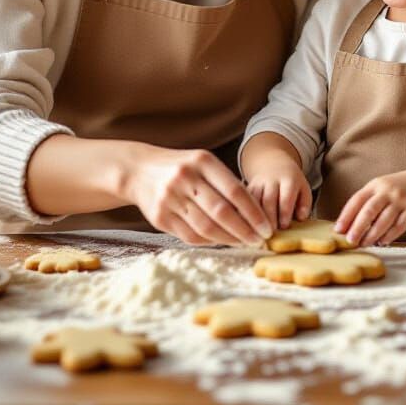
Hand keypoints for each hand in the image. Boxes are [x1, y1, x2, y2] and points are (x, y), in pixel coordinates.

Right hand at [125, 145, 272, 246]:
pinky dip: (210, 241)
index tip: (267, 227)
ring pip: (207, 228)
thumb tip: (255, 212)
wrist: (139, 170)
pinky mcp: (160, 218)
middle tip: (259, 240)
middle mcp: (185, 178)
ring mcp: (170, 199)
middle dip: (245, 230)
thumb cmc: (182, 167)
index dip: (254, 213)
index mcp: (202, 161)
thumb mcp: (203, 163)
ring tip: (243, 243)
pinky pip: (191, 236)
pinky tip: (222, 240)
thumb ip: (225, 182)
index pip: (235, 191)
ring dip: (229, 239)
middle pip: (222, 212)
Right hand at [246, 157, 311, 232]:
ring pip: (254, 201)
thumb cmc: (291, 183)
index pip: (286, 197)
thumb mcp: (303, 190)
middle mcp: (272, 180)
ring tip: (259, 234)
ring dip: (256, 218)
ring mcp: (258, 183)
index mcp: (289, 180)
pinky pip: (243, 201)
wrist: (273, 165)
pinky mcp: (247, 188)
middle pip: (269, 200)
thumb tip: (300, 218)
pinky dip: (245, 214)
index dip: (285, 212)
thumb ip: (305, 204)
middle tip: (270, 234)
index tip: (284, 226)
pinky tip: (248, 227)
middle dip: (269, 218)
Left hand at [334, 165, 405, 246]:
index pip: (357, 200)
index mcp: (376, 184)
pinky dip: (389, 236)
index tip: (338, 229)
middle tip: (350, 240)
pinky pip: (398, 226)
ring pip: (383, 221)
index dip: (346, 216)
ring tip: (365, 243)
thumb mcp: (386, 187)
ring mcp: (401, 200)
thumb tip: (352, 223)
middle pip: (368, 211)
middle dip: (357, 227)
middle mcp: (388, 190)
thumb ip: (371, 200)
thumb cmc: (404, 187)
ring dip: (372, 235)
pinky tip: (382, 242)